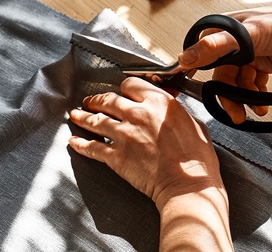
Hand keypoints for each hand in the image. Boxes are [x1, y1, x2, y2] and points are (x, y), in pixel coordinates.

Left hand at [69, 77, 232, 249]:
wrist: (189, 186)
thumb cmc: (197, 159)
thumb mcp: (194, 123)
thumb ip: (175, 111)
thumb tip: (169, 106)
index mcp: (159, 102)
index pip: (130, 85)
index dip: (123, 89)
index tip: (120, 92)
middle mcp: (138, 114)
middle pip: (108, 100)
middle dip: (96, 100)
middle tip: (90, 101)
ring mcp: (124, 134)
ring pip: (95, 120)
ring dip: (83, 117)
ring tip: (76, 115)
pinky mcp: (116, 156)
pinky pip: (92, 147)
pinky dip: (80, 144)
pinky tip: (74, 142)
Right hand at [176, 2, 271, 123]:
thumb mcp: (249, 33)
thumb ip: (216, 46)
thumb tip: (186, 57)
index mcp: (222, 30)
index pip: (201, 56)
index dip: (199, 76)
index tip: (200, 93)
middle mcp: (231, 42)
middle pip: (221, 75)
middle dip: (229, 96)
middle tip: (236, 113)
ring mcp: (245, 53)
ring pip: (236, 82)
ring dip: (245, 98)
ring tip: (257, 108)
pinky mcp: (258, 63)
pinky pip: (250, 84)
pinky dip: (255, 94)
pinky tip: (262, 101)